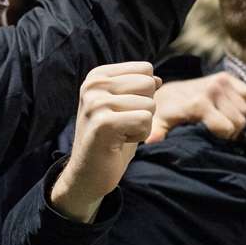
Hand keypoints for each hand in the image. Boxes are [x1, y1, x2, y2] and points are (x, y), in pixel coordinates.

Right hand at [50, 62, 158, 222]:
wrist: (88, 174)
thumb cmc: (109, 142)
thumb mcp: (125, 109)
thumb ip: (139, 91)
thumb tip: (157, 79)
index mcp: (97, 76)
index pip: (145, 70)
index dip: (143, 95)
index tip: (122, 113)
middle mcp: (93, 85)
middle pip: (149, 84)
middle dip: (144, 109)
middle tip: (122, 126)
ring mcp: (95, 103)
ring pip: (149, 104)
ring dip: (141, 125)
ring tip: (119, 135)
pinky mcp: (103, 123)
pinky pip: (145, 121)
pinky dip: (139, 136)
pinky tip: (118, 143)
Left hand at [148, 72, 245, 142]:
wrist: (165, 92)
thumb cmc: (164, 113)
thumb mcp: (159, 124)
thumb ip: (157, 132)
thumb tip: (151, 141)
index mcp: (198, 104)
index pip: (228, 128)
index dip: (224, 138)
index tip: (216, 139)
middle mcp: (212, 89)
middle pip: (239, 120)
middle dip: (233, 130)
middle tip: (221, 131)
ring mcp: (220, 81)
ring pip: (245, 108)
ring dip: (238, 117)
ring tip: (223, 120)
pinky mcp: (226, 76)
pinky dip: (242, 102)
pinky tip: (228, 107)